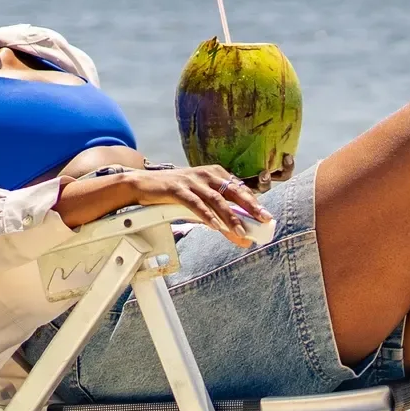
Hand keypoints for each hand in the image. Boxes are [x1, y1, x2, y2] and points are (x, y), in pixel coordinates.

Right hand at [121, 165, 271, 245]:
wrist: (143, 185)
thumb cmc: (173, 194)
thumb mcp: (199, 203)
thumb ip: (219, 217)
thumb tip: (241, 236)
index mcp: (215, 174)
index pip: (239, 189)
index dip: (254, 203)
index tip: (266, 217)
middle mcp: (206, 174)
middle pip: (233, 191)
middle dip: (250, 207)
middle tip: (263, 220)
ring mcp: (191, 181)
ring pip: (216, 199)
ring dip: (230, 217)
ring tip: (241, 231)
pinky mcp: (177, 189)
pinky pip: (195, 203)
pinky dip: (206, 216)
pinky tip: (215, 226)